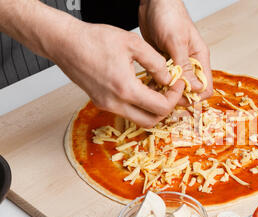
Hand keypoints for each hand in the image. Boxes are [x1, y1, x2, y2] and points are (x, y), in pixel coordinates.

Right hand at [52, 20, 183, 127]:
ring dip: (151, 109)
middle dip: (166, 109)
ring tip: (157, 88)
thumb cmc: (94, 39)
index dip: (174, 97)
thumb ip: (156, 63)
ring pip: (138, 119)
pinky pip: (126, 112)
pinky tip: (142, 87)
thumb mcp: (133, 43)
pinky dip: (138, 105)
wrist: (65, 43)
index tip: (178, 84)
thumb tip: (168, 78)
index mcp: (125, 89)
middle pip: (150, 121)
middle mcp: (114, 103)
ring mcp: (106, 105)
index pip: (160, 107)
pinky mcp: (100, 103)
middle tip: (170, 91)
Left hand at [139, 0, 212, 104]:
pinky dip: (155, 83)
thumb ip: (184, 65)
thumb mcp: (176, 42)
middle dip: (176, 95)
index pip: (205, 87)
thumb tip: (195, 88)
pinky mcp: (163, 62)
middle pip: (189, 90)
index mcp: (199, 58)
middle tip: (162, 94)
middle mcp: (189, 63)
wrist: (153, 2)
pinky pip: (161, 79)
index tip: (178, 95)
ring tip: (151, 88)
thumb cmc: (169, 15)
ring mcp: (176, 64)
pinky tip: (146, 81)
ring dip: (164, 91)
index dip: (194, 95)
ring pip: (174, 87)